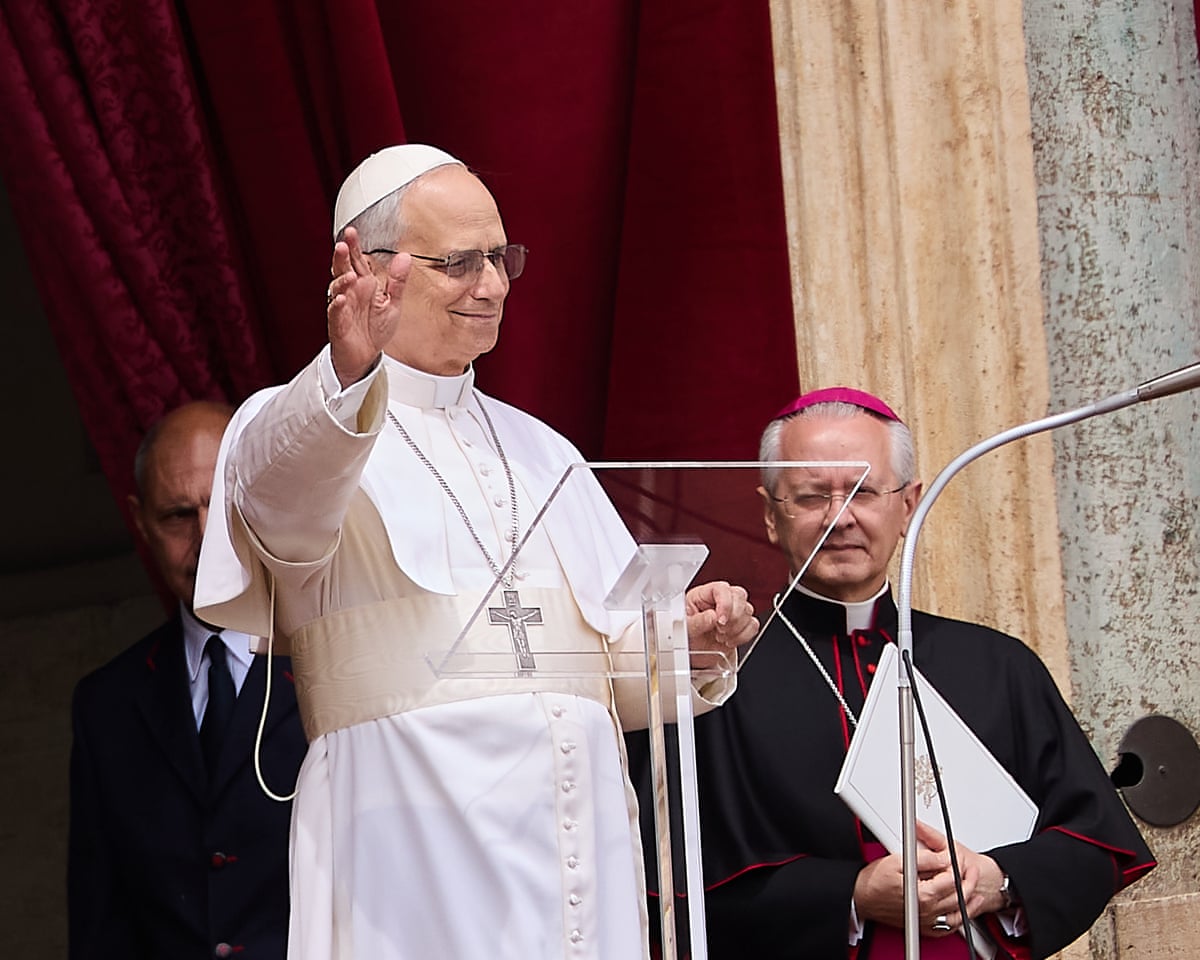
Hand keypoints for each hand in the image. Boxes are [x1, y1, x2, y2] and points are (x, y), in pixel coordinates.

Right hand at [327, 227, 411, 386]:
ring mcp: (343, 306)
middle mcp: (351, 292)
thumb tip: (405, 256)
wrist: (366, 356)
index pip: (357, 260)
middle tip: (343, 244)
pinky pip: (336, 312)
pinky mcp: (338, 323)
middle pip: (343, 269)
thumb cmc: (374, 328)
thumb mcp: (392, 302)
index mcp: (363, 284)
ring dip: (341, 280)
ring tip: (349, 274)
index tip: (352, 232)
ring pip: (337, 288)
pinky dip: (338, 305)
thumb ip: (397, 281)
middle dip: (342, 256)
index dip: (354, 246)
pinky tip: (342, 298)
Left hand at [684, 581, 757, 669]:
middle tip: (720, 629)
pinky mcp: (741, 626)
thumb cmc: (685, 637)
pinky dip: (744, 636)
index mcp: (703, 595)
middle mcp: (720, 601)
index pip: (721, 588)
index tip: (720, 620)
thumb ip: (697, 622)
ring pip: (748, 611)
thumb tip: (712, 616)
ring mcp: (732, 613)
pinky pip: (753, 625)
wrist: (691, 654)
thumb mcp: (684, 629)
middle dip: (733, 616)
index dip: (725, 603)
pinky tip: (730, 640)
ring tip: (721, 636)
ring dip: (736, 628)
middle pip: (739, 596)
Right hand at [852, 821, 995, 936]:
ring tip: (974, 888)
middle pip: (958, 896)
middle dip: (968, 881)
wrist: (861, 898)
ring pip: (957, 912)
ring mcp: (926, 920)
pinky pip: (948, 927)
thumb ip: (925, 858)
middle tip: (970, 870)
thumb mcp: (898, 861)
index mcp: (923, 894)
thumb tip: (943, 857)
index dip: (957, 866)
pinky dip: (959, 919)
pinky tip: (963, 910)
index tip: (957, 858)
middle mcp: (928, 910)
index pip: (951, 879)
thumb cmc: (874, 881)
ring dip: (970, 900)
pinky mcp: (923, 926)